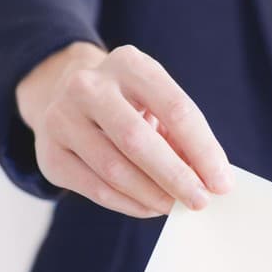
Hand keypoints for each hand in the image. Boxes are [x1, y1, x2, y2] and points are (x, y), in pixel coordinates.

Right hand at [16, 42, 232, 216]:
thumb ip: (182, 137)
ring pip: (114, 169)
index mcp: (129, 64)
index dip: (203, 150)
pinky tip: (150, 207)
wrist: (65, 96)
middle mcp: (88, 86)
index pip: (176, 109)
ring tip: (176, 206)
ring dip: (152, 195)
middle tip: (200, 201)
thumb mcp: (157, 104)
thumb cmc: (129, 104)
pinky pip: (95, 188)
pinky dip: (129, 204)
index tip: (222, 183)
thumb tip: (211, 181)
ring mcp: (62, 118)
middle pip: (138, 140)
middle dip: (176, 177)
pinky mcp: (49, 153)